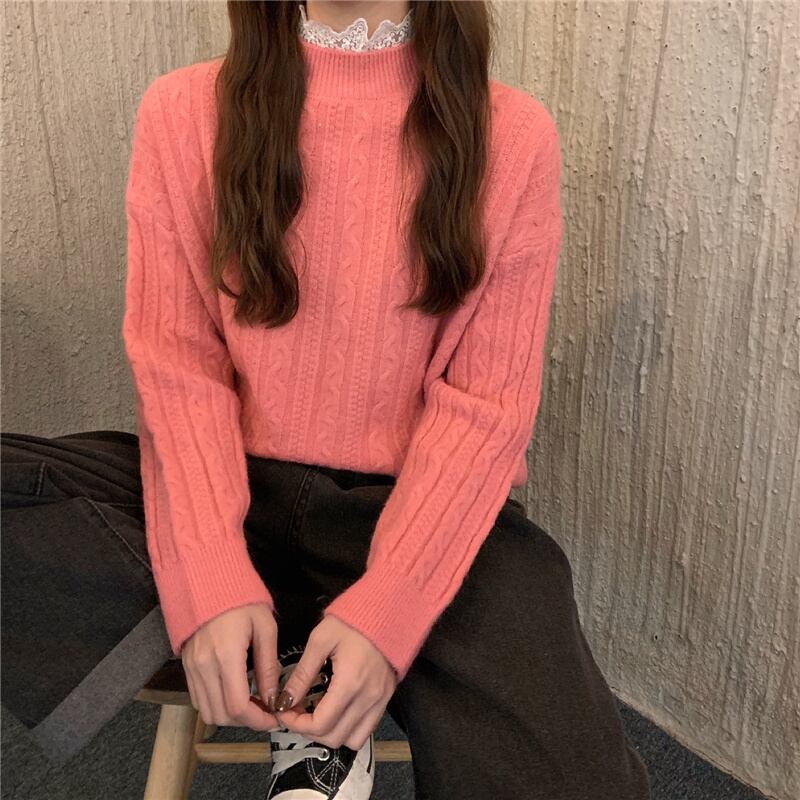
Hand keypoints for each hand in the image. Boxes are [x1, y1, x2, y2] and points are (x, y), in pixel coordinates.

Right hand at [181, 602, 282, 730]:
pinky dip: (216, 704)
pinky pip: (198, 698)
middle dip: (246, 721)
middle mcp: (203, 666)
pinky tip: (234, 693)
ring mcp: (191, 667)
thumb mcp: (265, 628)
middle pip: (221, 715)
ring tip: (251, 704)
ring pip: (207, 711)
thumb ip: (268, 666)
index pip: (237, 706)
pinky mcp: (186, 666)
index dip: (257, 721)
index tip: (273, 719)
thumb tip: (273, 698)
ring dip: (230, 716)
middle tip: (265, 712)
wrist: (209, 581)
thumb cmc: (242, 600)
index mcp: (226, 655)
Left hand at [273, 615, 397, 749]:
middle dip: (308, 730)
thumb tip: (285, 699)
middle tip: (296, 712)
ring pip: (352, 740)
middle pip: (334, 738)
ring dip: (330, 733)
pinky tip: (336, 709)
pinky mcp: (386, 697)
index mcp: (350, 683)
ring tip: (316, 713)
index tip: (284, 711)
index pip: (319, 724)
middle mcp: (368, 697)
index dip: (296, 724)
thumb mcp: (321, 639)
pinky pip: (366, 729)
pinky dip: (348, 728)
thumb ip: (303, 673)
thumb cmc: (353, 620)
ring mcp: (380, 700)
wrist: (387, 610)